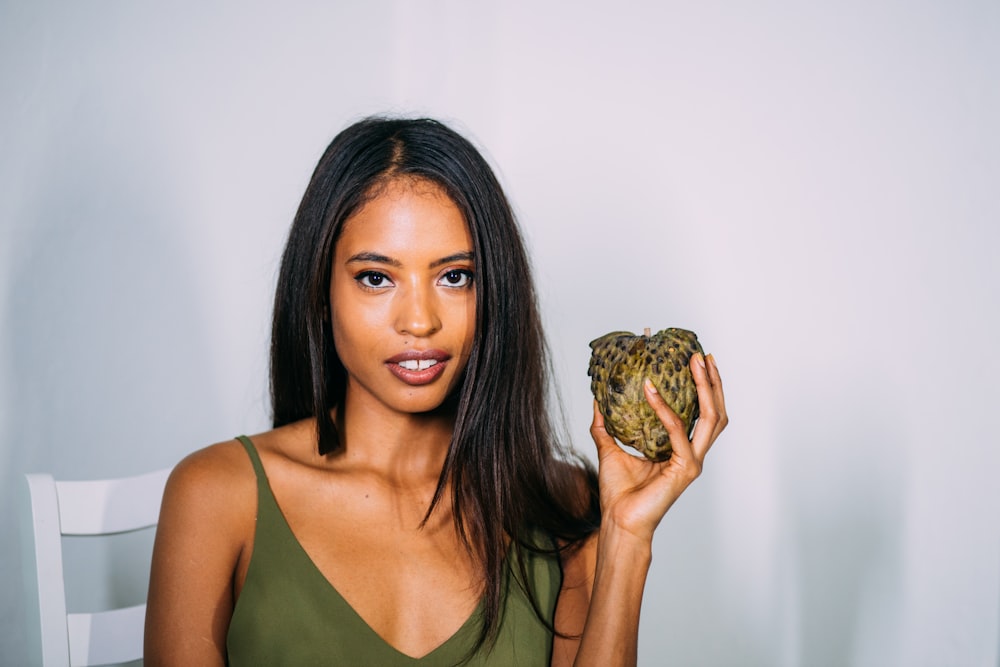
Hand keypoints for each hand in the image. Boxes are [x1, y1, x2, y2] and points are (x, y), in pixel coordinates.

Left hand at [590, 352, 727, 541]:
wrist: (619, 520)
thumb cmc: (619, 492)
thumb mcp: (610, 449)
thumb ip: (606, 425)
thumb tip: (597, 400)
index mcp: (681, 450)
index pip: (701, 413)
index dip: (704, 388)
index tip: (697, 362)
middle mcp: (692, 454)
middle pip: (716, 412)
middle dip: (712, 382)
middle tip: (702, 355)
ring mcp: (692, 461)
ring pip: (711, 418)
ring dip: (706, 388)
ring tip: (695, 364)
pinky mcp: (685, 468)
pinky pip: (678, 431)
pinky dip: (665, 409)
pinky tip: (650, 391)